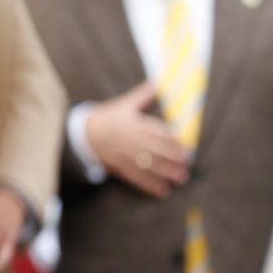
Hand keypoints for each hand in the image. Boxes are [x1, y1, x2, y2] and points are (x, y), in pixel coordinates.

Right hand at [85, 81, 190, 197]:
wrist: (84, 133)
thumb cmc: (110, 117)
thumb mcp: (125, 104)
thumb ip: (144, 95)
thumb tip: (159, 81)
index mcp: (132, 122)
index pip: (154, 130)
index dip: (170, 138)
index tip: (185, 144)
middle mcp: (129, 139)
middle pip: (152, 149)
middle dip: (171, 157)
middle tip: (187, 163)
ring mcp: (124, 155)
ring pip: (146, 165)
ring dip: (165, 172)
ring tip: (181, 178)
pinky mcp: (120, 167)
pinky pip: (136, 177)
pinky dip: (149, 185)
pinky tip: (163, 191)